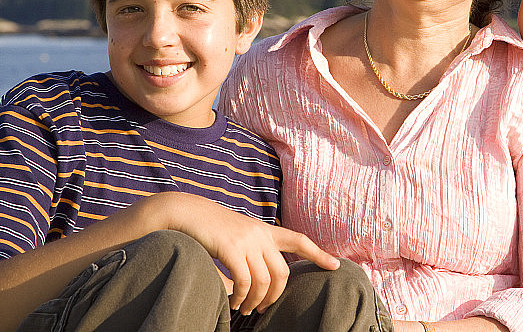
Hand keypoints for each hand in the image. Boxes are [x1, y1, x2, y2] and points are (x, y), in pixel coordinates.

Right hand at [152, 192, 339, 314]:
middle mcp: (260, 234)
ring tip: (245, 309)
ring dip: (255, 301)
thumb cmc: (210, 228)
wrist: (186, 212)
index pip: (299, 240)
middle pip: (282, 272)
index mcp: (265, 230)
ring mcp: (246, 240)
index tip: (336, 266)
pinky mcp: (230, 248)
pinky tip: (234, 303)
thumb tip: (263, 277)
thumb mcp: (238, 234)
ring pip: (264, 280)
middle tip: (263, 309)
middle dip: (275, 296)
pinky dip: (241, 296)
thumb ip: (254, 248)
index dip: (318, 253)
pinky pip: (244, 281)